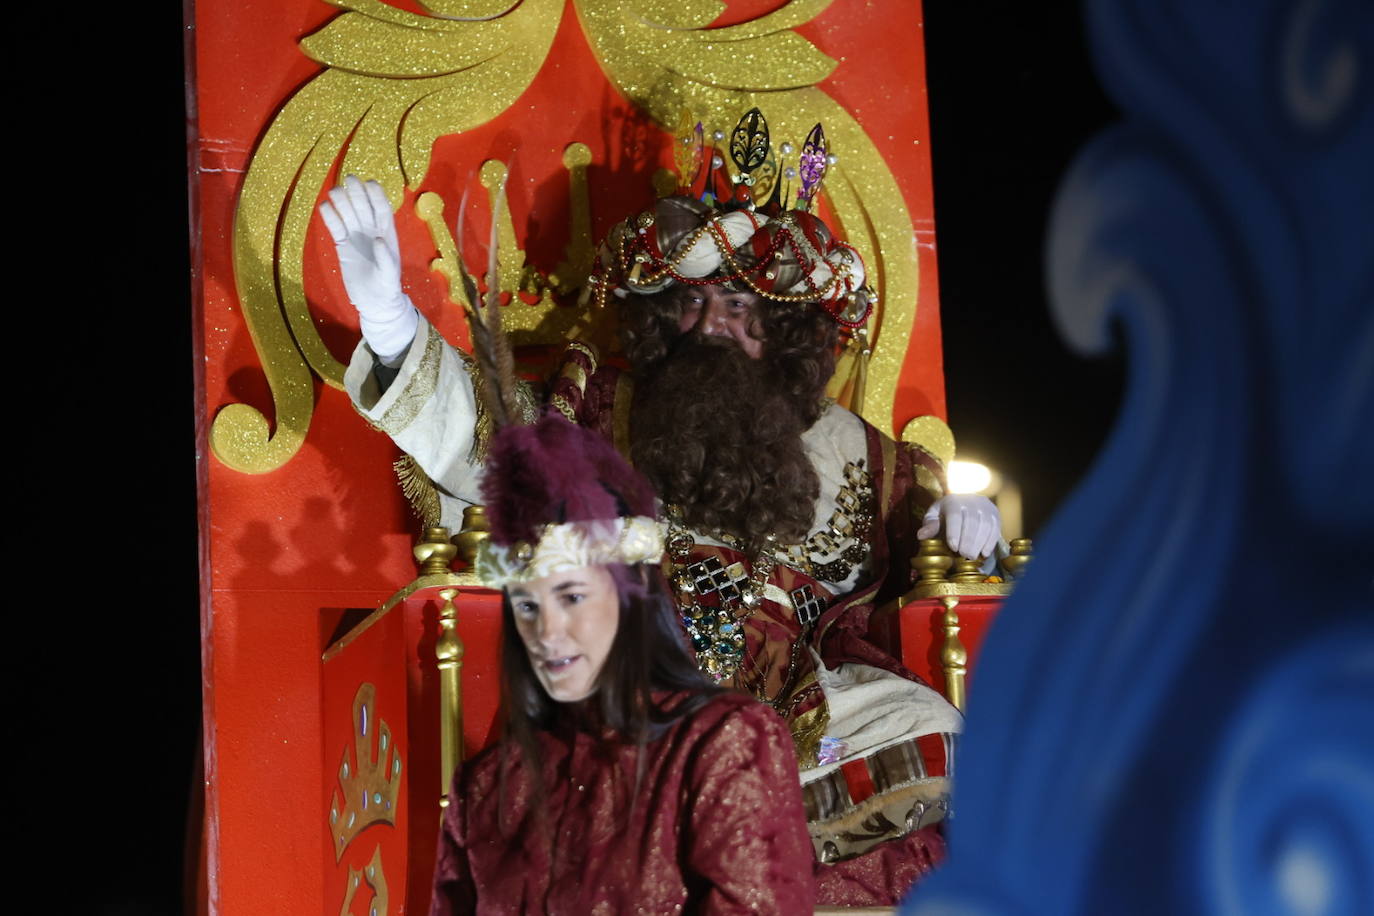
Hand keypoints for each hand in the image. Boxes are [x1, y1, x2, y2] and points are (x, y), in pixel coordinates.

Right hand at [319, 175, 416, 359]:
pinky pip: (336, 228)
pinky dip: (331, 218)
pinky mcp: (343, 246)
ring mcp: (356, 237)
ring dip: (342, 202)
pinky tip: (324, 207)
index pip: (382, 209)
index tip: (370, 183)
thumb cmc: (387, 288)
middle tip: (349, 179)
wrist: (374, 302)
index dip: (376, 195)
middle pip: (363, 207)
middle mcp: (371, 231)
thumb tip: (377, 240)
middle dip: (357, 193)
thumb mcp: (389, 276)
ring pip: (348, 214)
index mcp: (387, 234)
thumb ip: (385, 259)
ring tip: (334, 191)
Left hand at [917, 494, 1000, 559]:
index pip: (955, 515)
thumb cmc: (945, 513)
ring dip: (979, 542)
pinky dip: (990, 542)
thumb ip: (929, 525)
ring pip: (985, 525)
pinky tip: (985, 553)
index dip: (954, 532)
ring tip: (972, 556)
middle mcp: (971, 501)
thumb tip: (921, 536)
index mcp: (953, 500)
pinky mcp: (995, 514)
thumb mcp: (934, 515)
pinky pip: (995, 528)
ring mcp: (985, 506)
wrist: (965, 502)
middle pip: (971, 521)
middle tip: (964, 556)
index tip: (953, 547)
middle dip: (968, 540)